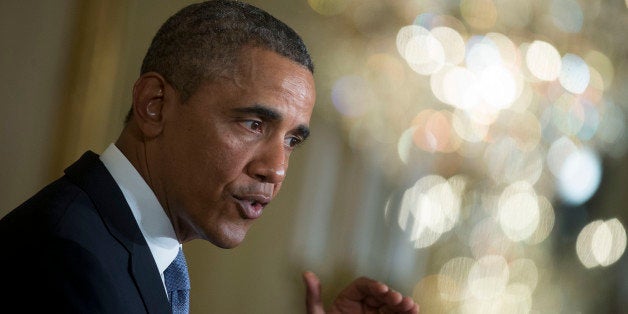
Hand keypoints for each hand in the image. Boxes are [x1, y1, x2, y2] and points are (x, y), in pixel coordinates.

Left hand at [303, 271, 418, 313]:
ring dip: (403, 306)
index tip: (382, 290)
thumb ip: (313, 298)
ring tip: (412, 306)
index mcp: (347, 302)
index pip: (362, 287)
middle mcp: (363, 308)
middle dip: (392, 296)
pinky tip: (414, 312)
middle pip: (380, 296)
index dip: (373, 286)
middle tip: (400, 300)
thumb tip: (306, 273)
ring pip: (391, 308)